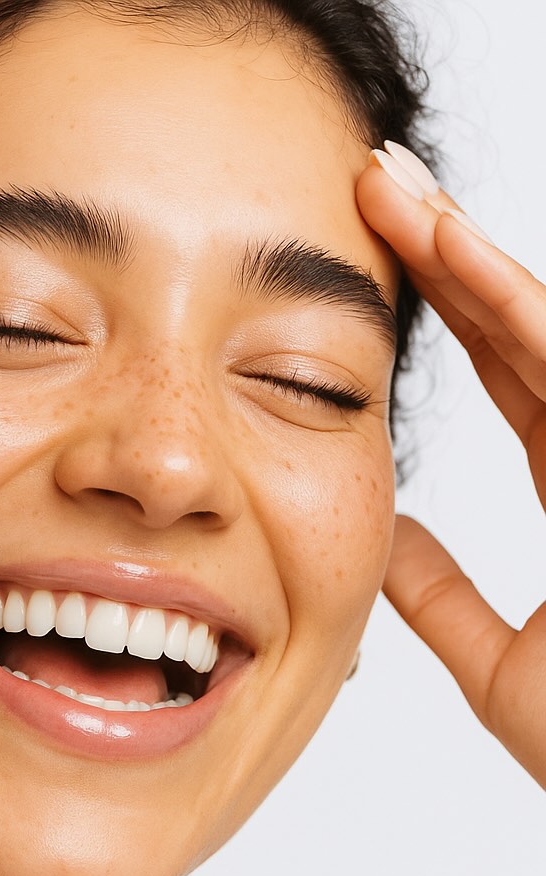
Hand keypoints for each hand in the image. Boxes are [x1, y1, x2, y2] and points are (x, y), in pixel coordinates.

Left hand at [358, 142, 545, 789]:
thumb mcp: (498, 667)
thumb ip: (444, 597)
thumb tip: (390, 535)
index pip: (513, 371)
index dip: (454, 306)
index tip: (386, 250)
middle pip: (524, 327)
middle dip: (451, 251)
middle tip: (378, 181)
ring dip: (470, 254)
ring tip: (395, 188)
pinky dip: (519, 309)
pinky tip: (453, 247)